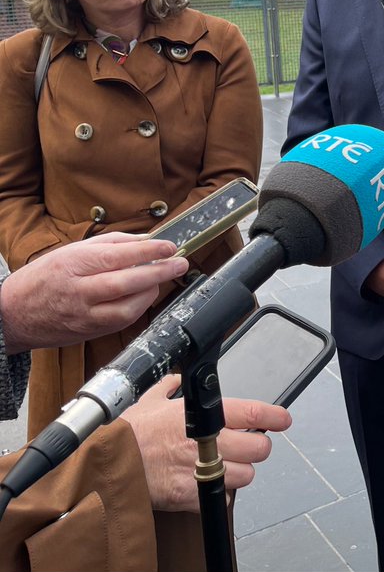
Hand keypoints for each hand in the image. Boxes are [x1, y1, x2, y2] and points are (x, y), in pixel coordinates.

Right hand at [0, 233, 186, 352]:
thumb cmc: (44, 278)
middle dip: (159, 272)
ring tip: (161, 277)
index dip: (148, 251)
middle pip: (127, 282)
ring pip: (128, 307)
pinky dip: (139, 306)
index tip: (169, 246)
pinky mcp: (90, 332)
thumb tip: (146, 240)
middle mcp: (78, 292)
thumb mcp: (72, 251)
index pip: (117, 256)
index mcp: (72, 266)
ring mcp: (84, 316)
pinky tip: (144, 293)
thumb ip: (111, 244)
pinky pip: (123, 320)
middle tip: (180, 263)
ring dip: (151, 290)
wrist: (13, 314)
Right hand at [124, 376, 291, 512]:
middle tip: (249, 446)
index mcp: (202, 417)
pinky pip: (221, 499)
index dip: (274, 416)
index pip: (253, 412)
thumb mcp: (148, 402)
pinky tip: (208, 485)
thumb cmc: (126, 434)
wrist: (105, 467)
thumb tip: (174, 380)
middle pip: (258, 448)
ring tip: (226, 467)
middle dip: (257, 448)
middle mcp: (207, 443)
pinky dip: (219, 494)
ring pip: (245, 476)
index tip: (282, 419)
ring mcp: (201, 471)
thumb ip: (166, 389)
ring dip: (239, 472)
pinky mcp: (191, 497)